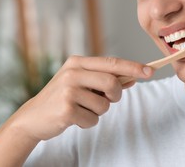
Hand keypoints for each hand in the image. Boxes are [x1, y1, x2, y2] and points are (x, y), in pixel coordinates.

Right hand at [7, 55, 152, 141]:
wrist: (33, 117)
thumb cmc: (63, 98)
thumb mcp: (83, 83)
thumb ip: (106, 79)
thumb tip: (133, 78)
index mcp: (77, 62)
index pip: (112, 62)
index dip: (133, 67)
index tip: (150, 71)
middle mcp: (73, 73)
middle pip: (112, 83)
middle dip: (115, 96)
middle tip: (108, 100)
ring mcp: (68, 90)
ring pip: (104, 105)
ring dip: (98, 111)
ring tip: (83, 109)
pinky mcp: (66, 109)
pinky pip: (93, 119)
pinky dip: (88, 122)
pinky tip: (74, 118)